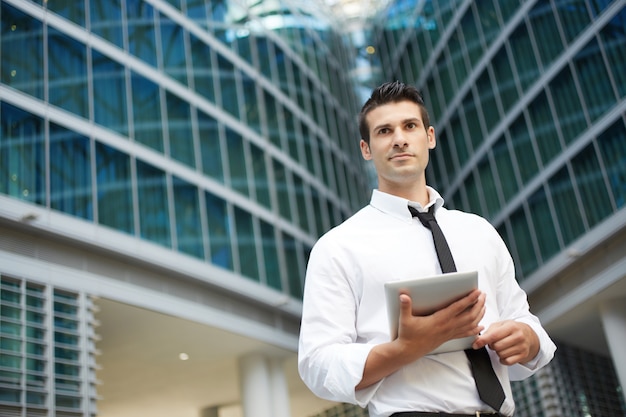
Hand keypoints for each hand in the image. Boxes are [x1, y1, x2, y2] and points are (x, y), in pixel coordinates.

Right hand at [355, 289, 485, 389]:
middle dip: (478, 305)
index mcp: (439, 320)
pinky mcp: (448, 338)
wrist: (409, 351)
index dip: (468, 299)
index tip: (476, 292)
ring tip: (483, 305)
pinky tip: (480, 326)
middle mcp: (447, 327)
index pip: (458, 308)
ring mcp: (449, 333)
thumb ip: (404, 306)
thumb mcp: (404, 320)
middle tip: (483, 296)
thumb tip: (403, 295)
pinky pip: (465, 333)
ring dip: (479, 315)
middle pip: (469, 315)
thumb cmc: (408, 335)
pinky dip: (475, 329)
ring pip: (470, 324)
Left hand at [472, 320, 539, 364]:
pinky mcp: (523, 355)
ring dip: (498, 352)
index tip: (475, 345)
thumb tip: (478, 340)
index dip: (483, 341)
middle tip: (495, 342)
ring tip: (502, 346)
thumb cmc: (512, 329)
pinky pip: (507, 362)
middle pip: (496, 346)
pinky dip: (503, 359)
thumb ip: (489, 332)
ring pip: (501, 354)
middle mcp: (518, 336)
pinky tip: (505, 353)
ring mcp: (522, 347)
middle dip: (492, 345)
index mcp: (511, 326)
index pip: (494, 335)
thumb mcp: (501, 325)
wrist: (529, 334)